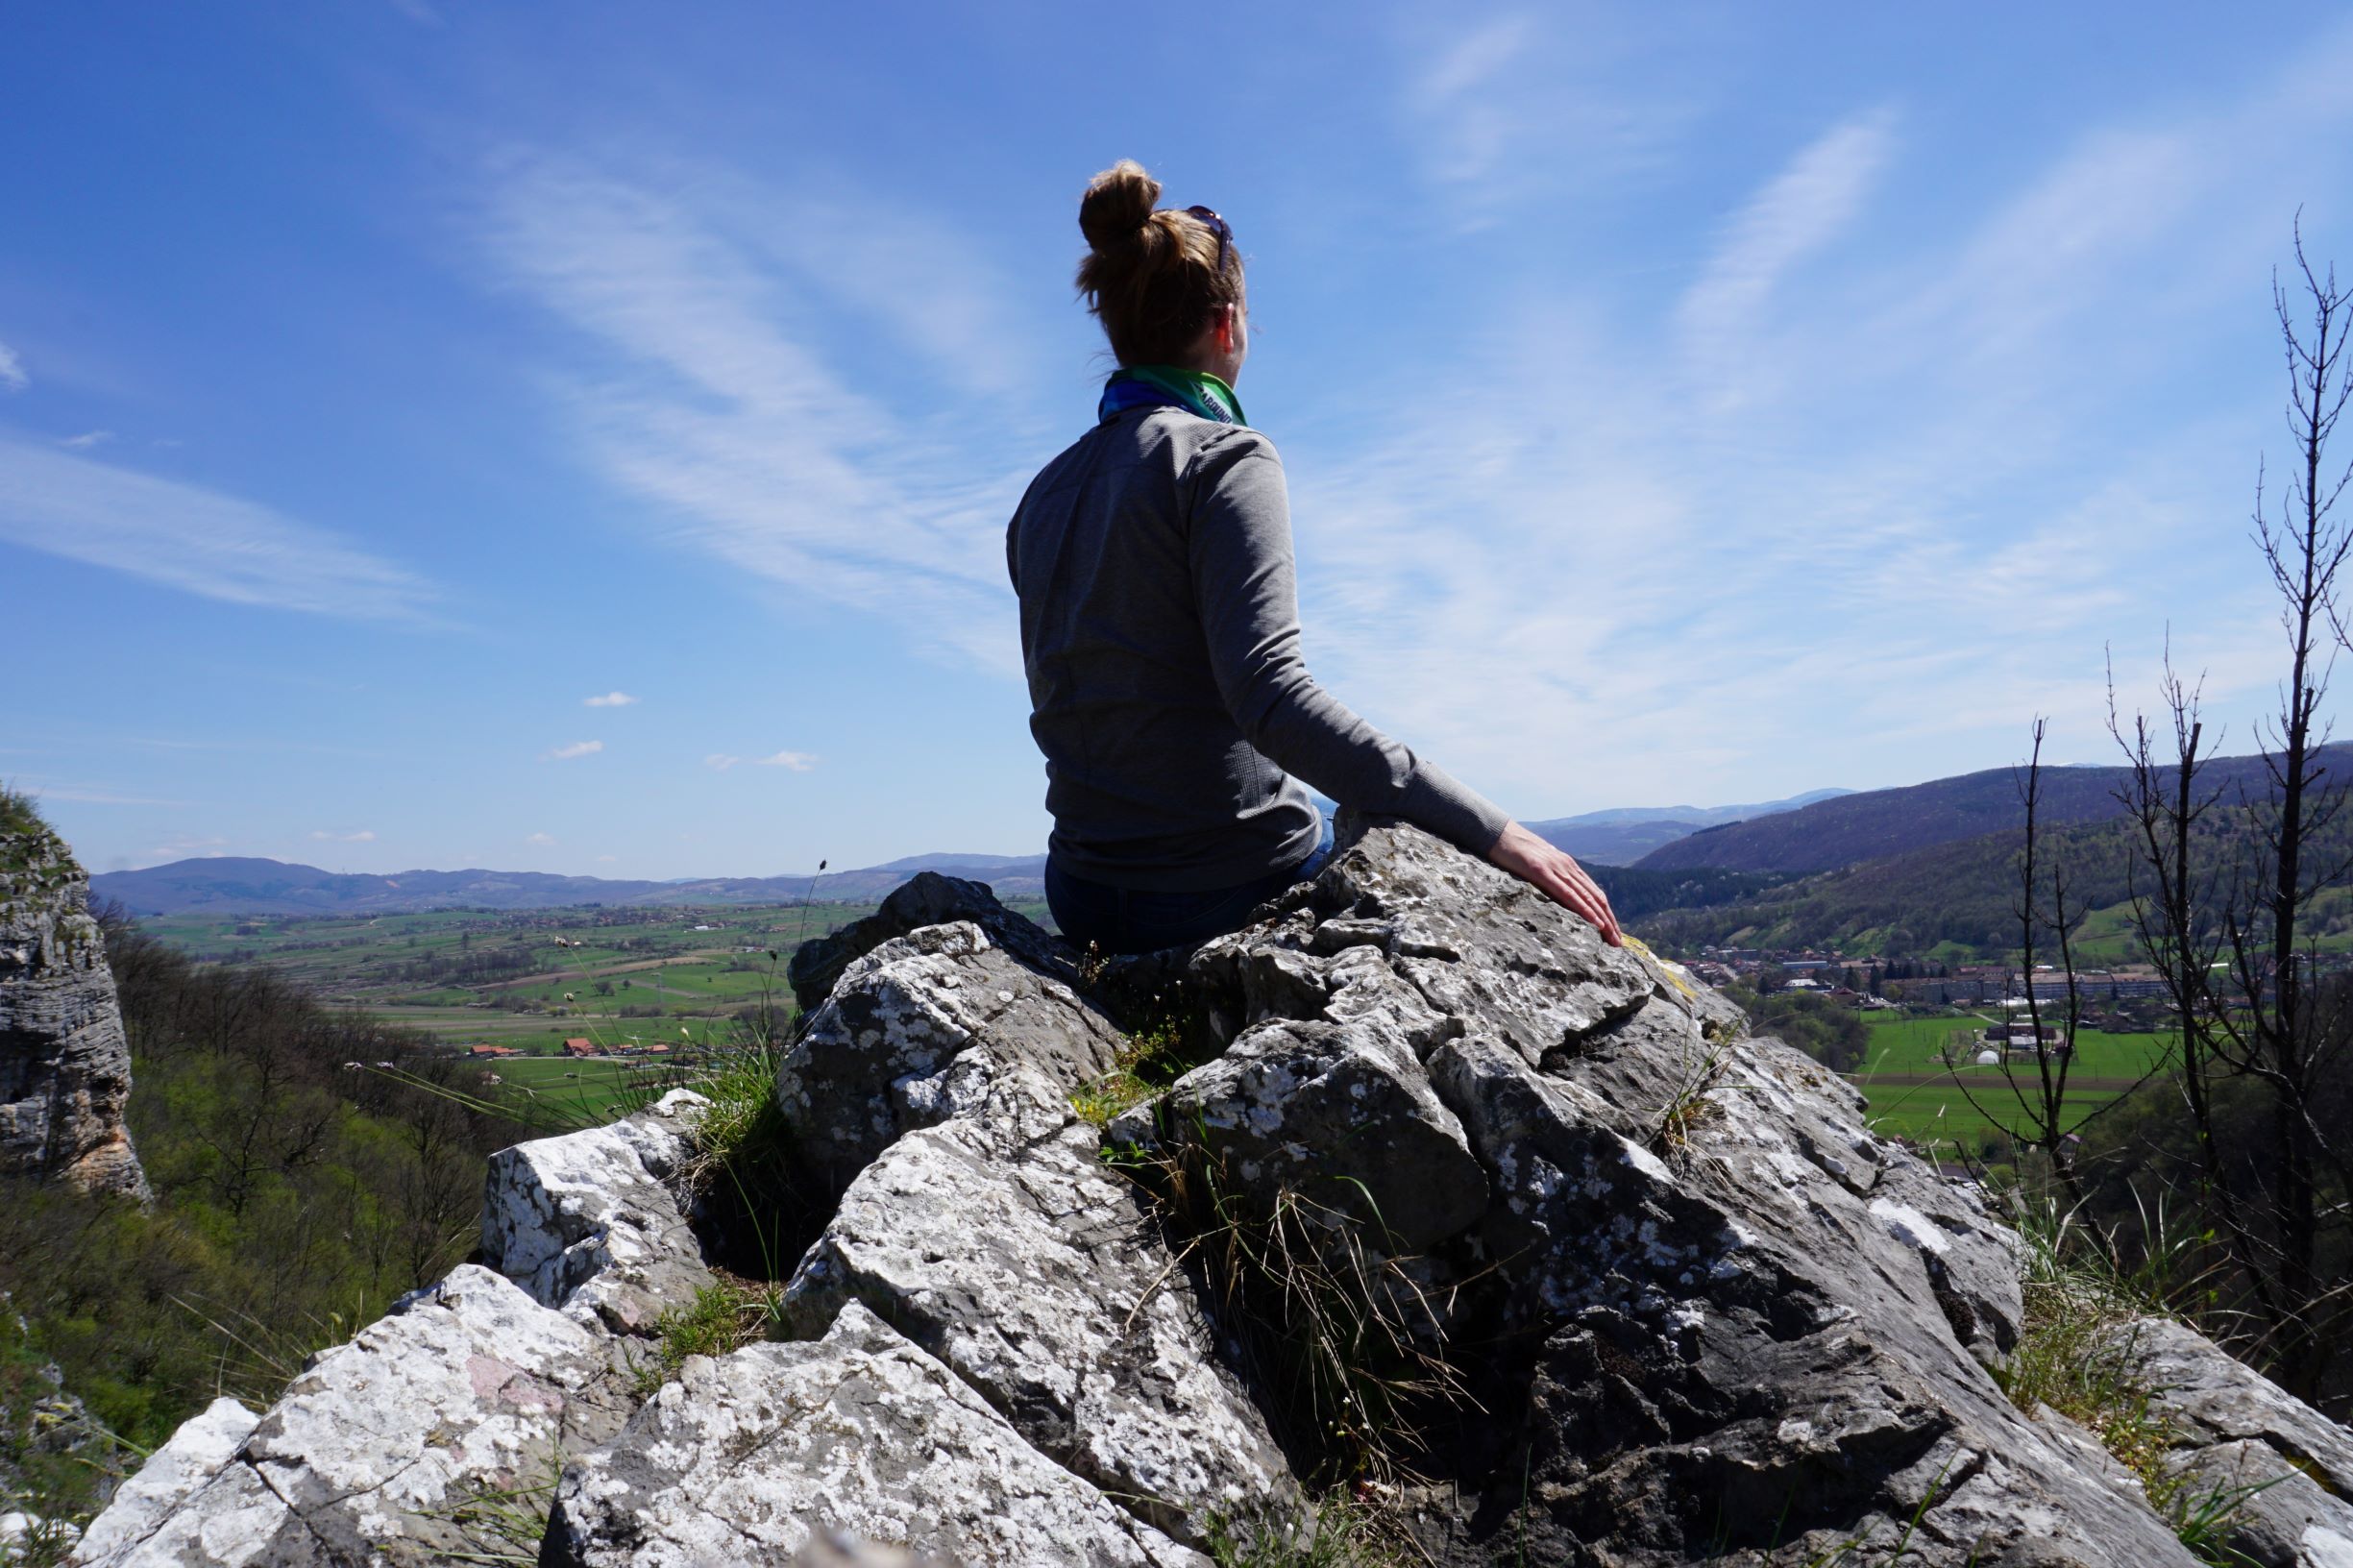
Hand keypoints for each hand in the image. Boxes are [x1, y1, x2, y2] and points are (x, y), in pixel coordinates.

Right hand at [1486, 821, 1623, 945]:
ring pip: (1587, 898)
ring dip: (1603, 920)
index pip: (1594, 893)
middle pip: (1596, 898)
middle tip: (1618, 943)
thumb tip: (1554, 896)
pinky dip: (1585, 910)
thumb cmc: (1514, 851)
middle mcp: (1568, 867)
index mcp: (1568, 866)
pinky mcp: (1542, 872)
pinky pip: (1568, 894)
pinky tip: (1595, 922)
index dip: (1605, 913)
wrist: (1499, 833)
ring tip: (1612, 938)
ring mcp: (1557, 869)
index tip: (1613, 931)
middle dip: (1610, 921)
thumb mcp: (1537, 865)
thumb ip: (1548, 877)